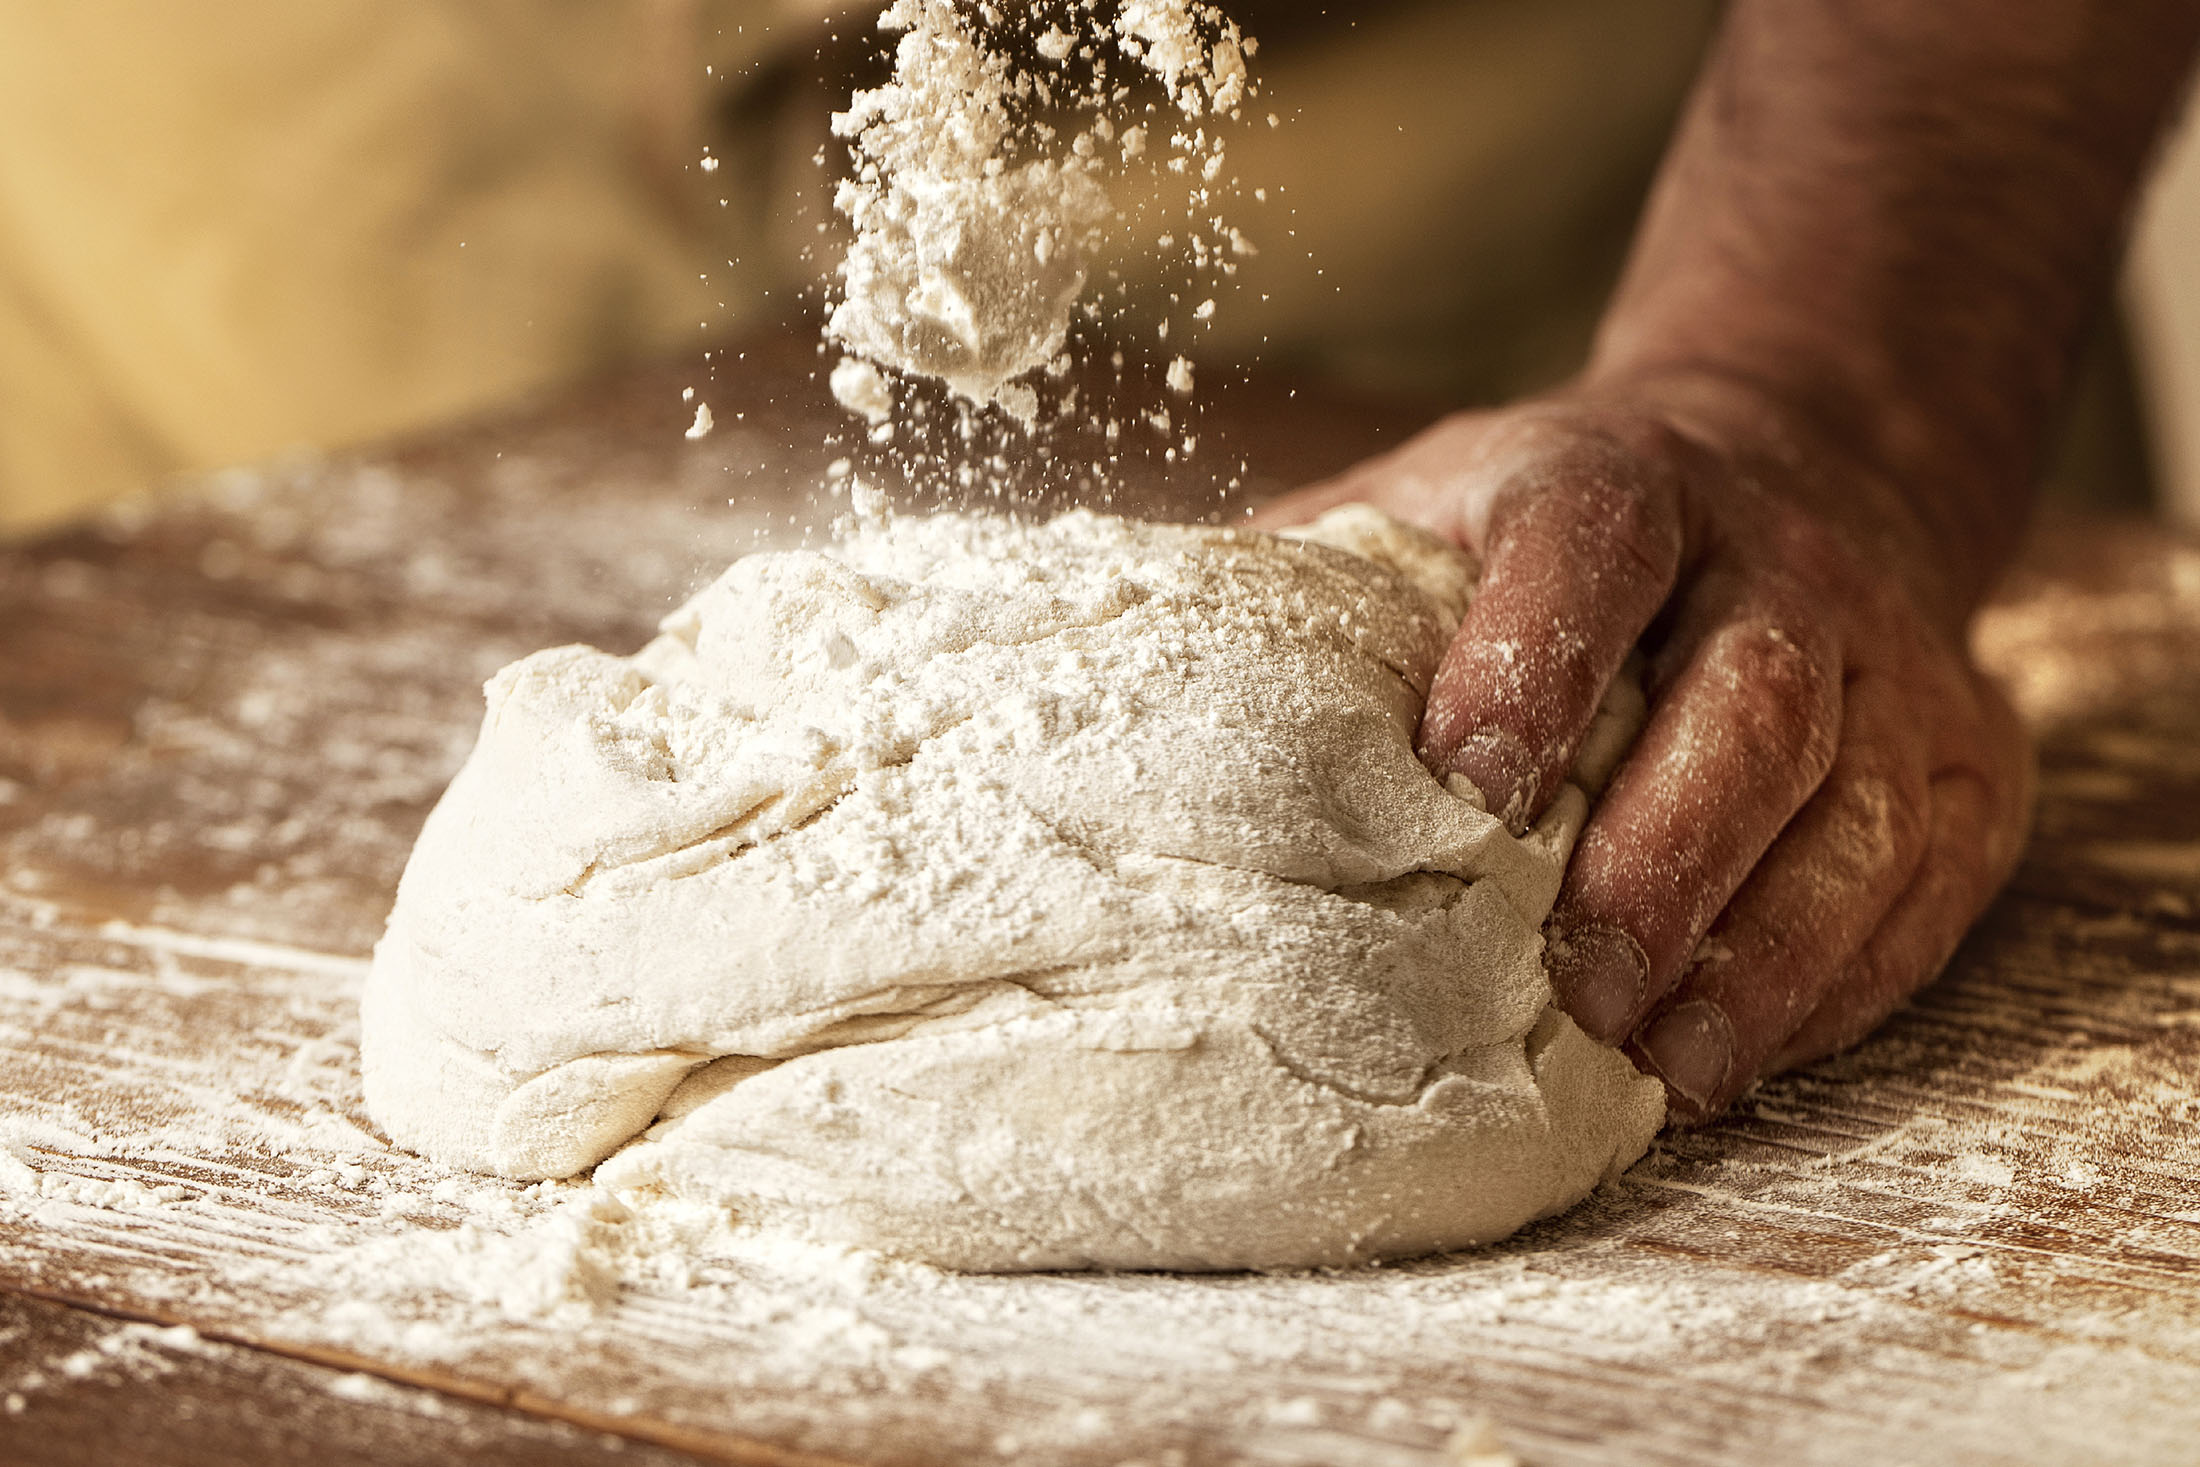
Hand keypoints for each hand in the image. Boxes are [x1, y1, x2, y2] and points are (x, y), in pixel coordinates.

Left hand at [1254, 369, 2033, 1119]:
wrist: (1791, 474)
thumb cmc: (1552, 537)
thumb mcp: (1431, 509)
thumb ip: (1311, 591)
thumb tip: (1131, 691)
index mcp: (1617, 483)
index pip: (1584, 549)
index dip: (1530, 660)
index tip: (1462, 790)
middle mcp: (1773, 562)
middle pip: (1751, 696)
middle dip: (1665, 850)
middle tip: (1575, 980)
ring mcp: (1888, 661)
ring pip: (1857, 806)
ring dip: (1766, 947)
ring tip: (1669, 1062)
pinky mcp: (1962, 758)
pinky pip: (1919, 882)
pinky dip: (1837, 980)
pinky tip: (1742, 1053)